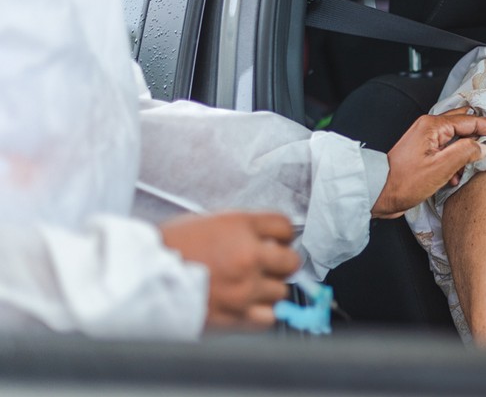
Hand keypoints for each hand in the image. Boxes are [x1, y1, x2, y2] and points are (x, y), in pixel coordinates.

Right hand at [160, 212, 299, 329]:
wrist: (139, 277)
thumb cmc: (167, 248)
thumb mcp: (207, 222)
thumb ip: (240, 229)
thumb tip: (265, 238)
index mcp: (239, 226)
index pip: (285, 225)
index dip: (282, 234)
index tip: (277, 241)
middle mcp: (248, 255)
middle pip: (291, 260)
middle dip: (281, 263)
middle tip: (267, 267)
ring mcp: (245, 287)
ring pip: (281, 290)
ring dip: (268, 290)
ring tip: (248, 288)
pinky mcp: (236, 315)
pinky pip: (269, 317)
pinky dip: (261, 314)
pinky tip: (246, 307)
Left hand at [373, 108, 485, 217]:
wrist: (379, 192)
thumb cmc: (405, 181)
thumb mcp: (441, 168)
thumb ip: (465, 153)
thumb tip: (482, 146)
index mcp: (433, 125)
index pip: (471, 120)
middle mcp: (429, 127)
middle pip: (464, 123)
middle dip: (481, 134)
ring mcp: (425, 138)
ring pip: (456, 138)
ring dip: (466, 152)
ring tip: (467, 169)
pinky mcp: (423, 151)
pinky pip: (446, 149)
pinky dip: (454, 161)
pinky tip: (453, 177)